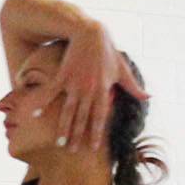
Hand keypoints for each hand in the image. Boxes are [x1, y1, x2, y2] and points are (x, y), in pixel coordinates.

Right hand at [43, 23, 140, 152]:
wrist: (91, 33)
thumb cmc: (108, 52)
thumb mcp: (123, 70)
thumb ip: (134, 87)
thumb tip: (149, 97)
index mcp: (103, 90)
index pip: (100, 117)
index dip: (96, 133)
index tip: (93, 148)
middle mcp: (88, 90)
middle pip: (82, 118)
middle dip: (77, 136)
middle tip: (71, 151)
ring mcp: (74, 83)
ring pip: (67, 110)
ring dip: (62, 127)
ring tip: (58, 142)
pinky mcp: (62, 75)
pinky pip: (51, 92)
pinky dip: (42, 102)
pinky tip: (35, 114)